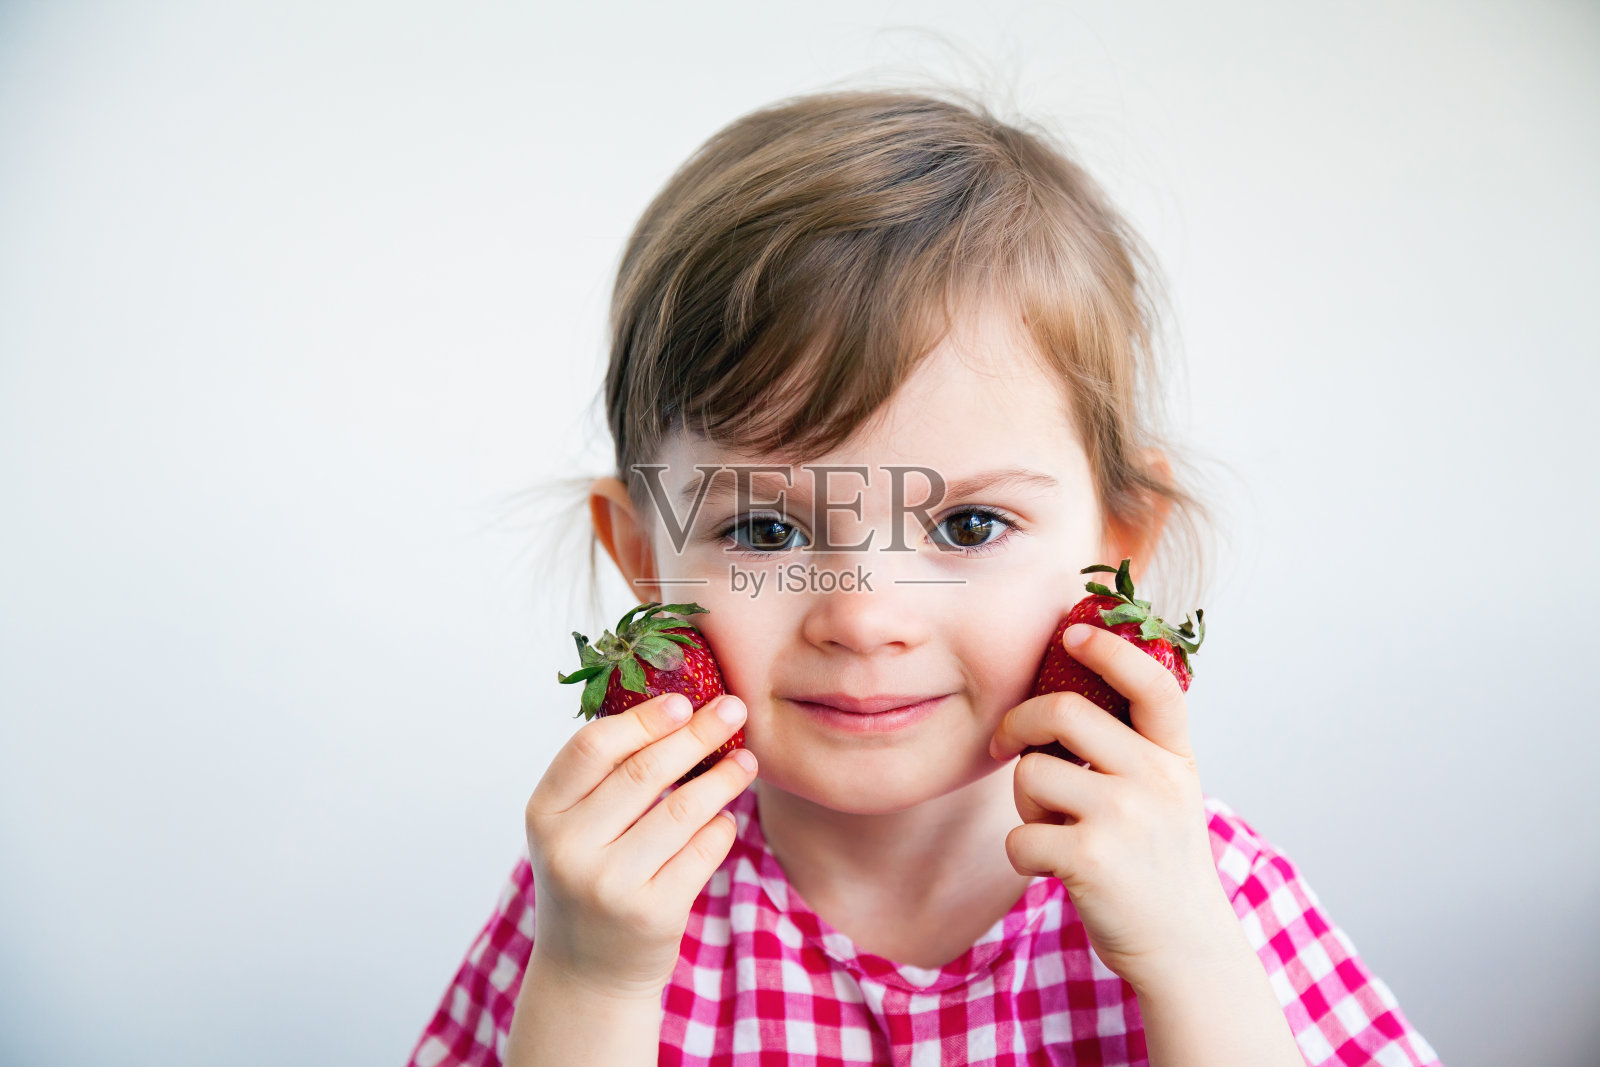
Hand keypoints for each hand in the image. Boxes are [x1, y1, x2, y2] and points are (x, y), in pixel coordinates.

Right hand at [523, 691, 756, 997]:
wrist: (587, 972)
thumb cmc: (589, 878)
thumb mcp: (574, 828)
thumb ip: (605, 777)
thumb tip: (677, 708)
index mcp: (544, 815)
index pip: (591, 748)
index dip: (642, 719)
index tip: (683, 701)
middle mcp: (570, 849)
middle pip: (644, 771)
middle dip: (697, 734)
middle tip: (733, 710)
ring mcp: (610, 885)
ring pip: (683, 810)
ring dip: (723, 779)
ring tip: (746, 763)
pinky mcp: (653, 915)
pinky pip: (703, 852)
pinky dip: (722, 828)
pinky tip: (727, 818)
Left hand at [988, 624, 1238, 992]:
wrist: (1184, 950)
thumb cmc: (1158, 867)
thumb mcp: (1167, 796)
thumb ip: (1131, 752)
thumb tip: (1061, 702)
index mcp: (1176, 758)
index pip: (1151, 684)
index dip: (1110, 650)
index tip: (1073, 634)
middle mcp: (1156, 779)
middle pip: (1063, 711)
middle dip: (1020, 723)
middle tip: (1007, 744)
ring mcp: (1124, 817)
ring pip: (1032, 773)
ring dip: (1026, 804)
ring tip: (1055, 831)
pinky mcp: (1088, 858)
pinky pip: (1019, 834)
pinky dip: (1023, 854)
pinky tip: (1053, 869)